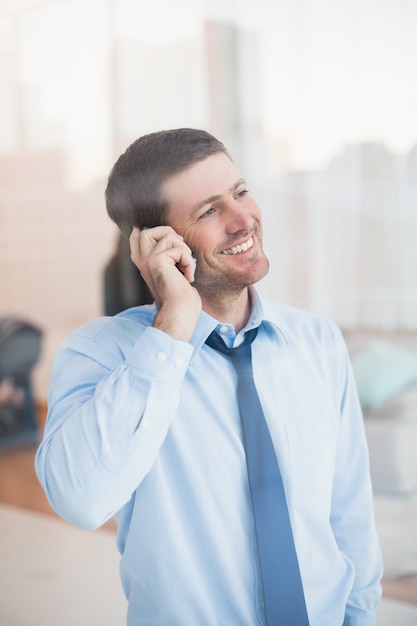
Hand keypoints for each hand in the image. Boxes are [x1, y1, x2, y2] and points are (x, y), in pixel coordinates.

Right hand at [129, 226, 201, 340]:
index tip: (151, 231)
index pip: (136, 239)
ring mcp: (148, 260)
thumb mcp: (173, 272)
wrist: (179, 313)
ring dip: (185, 250)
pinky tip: (188, 278)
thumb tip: (174, 236)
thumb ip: (169, 256)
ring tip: (186, 269)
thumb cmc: (181, 298)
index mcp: (144, 264)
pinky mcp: (157, 261)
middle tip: (181, 253)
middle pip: (148, 231)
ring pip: (168, 235)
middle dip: (169, 233)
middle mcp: (142, 261)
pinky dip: (189, 262)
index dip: (143, 231)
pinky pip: (180, 249)